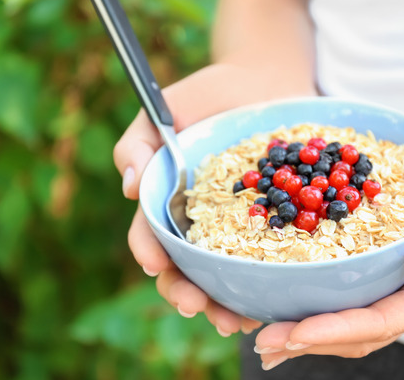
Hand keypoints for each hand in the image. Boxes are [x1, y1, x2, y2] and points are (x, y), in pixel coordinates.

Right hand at [113, 63, 312, 335]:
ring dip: (224, 303)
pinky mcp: (273, 226)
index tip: (153, 263)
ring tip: (235, 321)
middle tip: (195, 306)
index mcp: (167, 204)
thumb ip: (138, 144)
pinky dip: (264, 288)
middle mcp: (199, 224)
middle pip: (184, 269)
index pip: (149, 236)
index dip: (148, 252)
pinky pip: (266, 262)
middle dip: (185, 293)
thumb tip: (130, 187)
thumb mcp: (164, 110)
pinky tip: (270, 304)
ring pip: (224, 277)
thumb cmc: (205, 96)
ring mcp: (236, 228)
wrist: (263, 82)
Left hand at [253, 130, 403, 369]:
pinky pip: (353, 299)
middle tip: (263, 342)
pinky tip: (288, 302)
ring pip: (354, 325)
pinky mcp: (392, 272)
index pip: (383, 321)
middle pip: (361, 333)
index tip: (293, 332)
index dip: (336, 331)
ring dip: (309, 334)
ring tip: (265, 337)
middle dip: (310, 340)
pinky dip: (320, 307)